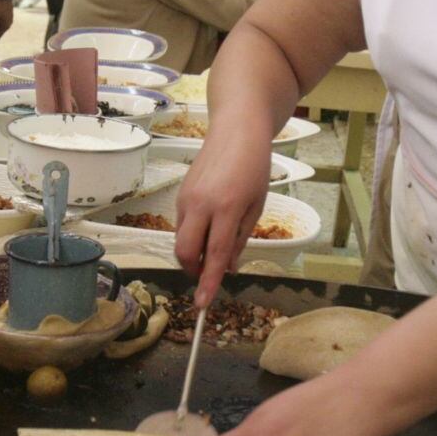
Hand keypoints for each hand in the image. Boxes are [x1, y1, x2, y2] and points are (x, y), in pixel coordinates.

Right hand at [172, 129, 272, 306]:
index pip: (214, 253)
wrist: (236, 130)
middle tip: (209, 273)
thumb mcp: (256, 206)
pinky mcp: (180, 194)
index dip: (208, 281)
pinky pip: (181, 224)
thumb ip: (239, 238)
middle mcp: (201, 204)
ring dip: (193, 252)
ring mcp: (186, 198)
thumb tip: (228, 267)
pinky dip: (192, 235)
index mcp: (226, 207)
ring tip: (214, 245)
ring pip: (181, 239)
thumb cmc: (254, 167)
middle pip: (185, 251)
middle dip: (193, 270)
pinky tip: (208, 226)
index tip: (202, 304)